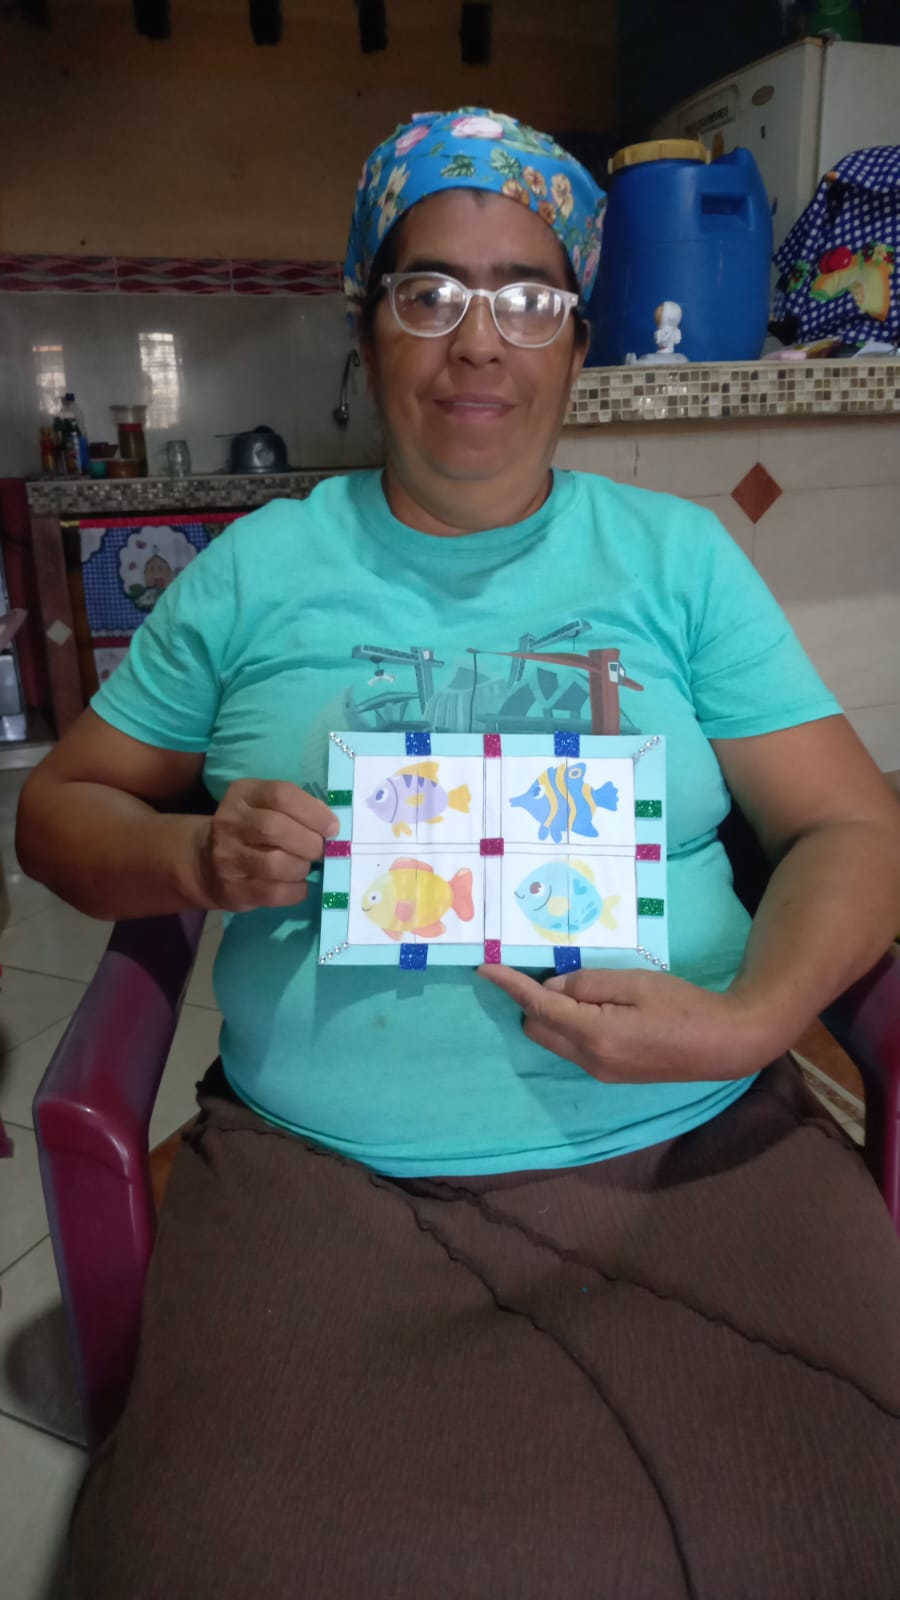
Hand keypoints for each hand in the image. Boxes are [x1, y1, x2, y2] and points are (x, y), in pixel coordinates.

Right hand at [189, 779, 338, 912]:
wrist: (207, 862)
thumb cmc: (252, 830)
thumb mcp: (266, 806)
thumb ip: (297, 809)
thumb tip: (330, 825)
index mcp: (244, 793)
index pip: (281, 795)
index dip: (313, 812)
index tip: (332, 828)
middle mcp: (230, 822)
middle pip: (276, 828)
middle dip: (309, 843)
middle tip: (321, 851)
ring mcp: (227, 856)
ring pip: (275, 863)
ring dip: (301, 867)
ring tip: (305, 867)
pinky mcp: (232, 888)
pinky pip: (273, 893)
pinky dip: (296, 890)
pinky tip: (298, 885)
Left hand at [478, 964, 776, 1084]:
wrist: (725, 1044)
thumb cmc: (684, 1006)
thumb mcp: (636, 981)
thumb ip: (589, 983)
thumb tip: (553, 986)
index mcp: (594, 1034)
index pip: (538, 1006)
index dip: (510, 986)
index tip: (485, 968)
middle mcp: (590, 1059)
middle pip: (538, 1028)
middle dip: (534, 1001)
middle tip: (561, 972)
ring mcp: (600, 1072)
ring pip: (555, 1039)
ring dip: (555, 1015)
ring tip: (587, 989)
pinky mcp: (612, 1074)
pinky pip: (574, 1048)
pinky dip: (573, 1026)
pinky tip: (601, 1009)